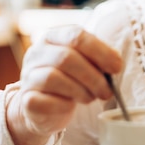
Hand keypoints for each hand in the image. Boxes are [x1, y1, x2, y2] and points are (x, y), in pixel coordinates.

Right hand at [6, 25, 121, 144]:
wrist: (45, 108)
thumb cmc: (70, 80)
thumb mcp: (85, 63)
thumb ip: (98, 58)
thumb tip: (115, 63)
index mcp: (54, 36)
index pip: (77, 36)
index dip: (101, 52)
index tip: (117, 67)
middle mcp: (37, 52)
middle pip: (66, 57)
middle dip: (93, 76)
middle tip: (107, 91)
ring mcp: (29, 75)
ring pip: (54, 78)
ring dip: (81, 91)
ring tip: (91, 98)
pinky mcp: (27, 99)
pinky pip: (46, 101)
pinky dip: (64, 105)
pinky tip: (71, 106)